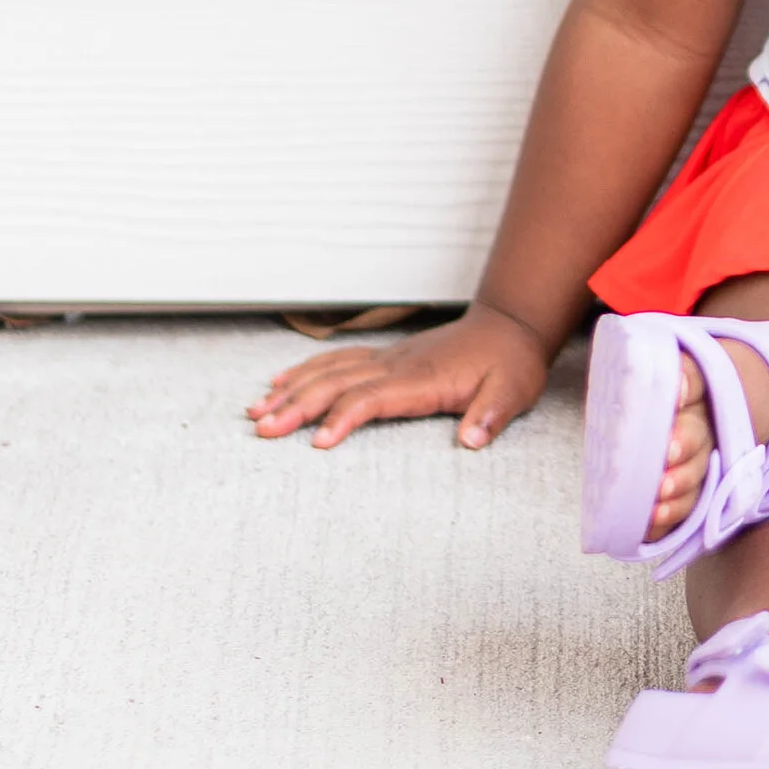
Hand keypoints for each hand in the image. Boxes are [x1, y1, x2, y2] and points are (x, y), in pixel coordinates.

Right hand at [245, 299, 554, 451]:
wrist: (509, 325)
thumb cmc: (510, 364)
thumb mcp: (513, 391)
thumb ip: (492, 415)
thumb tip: (471, 441)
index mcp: (422, 380)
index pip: (373, 398)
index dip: (344, 418)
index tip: (318, 443)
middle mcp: (396, 366)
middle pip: (337, 384)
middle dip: (298, 406)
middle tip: (262, 429)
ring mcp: (387, 358)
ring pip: (329, 370)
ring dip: (292, 389)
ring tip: (256, 409)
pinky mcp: (386, 357)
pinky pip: (337, 360)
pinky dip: (305, 369)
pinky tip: (281, 381)